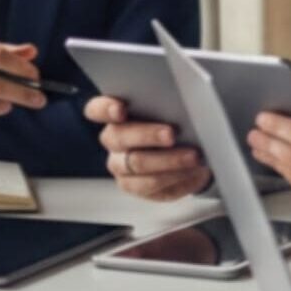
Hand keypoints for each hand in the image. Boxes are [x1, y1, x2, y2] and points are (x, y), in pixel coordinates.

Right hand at [82, 95, 210, 200]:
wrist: (187, 151)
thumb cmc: (175, 121)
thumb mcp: (170, 109)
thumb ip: (166, 105)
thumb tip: (181, 104)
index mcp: (113, 113)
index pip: (96, 109)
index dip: (106, 109)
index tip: (121, 109)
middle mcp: (113, 140)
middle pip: (120, 137)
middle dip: (148, 135)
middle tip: (171, 135)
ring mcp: (120, 165)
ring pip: (137, 164)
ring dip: (168, 160)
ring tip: (193, 157)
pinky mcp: (134, 187)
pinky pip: (152, 185)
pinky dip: (176, 177)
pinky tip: (193, 171)